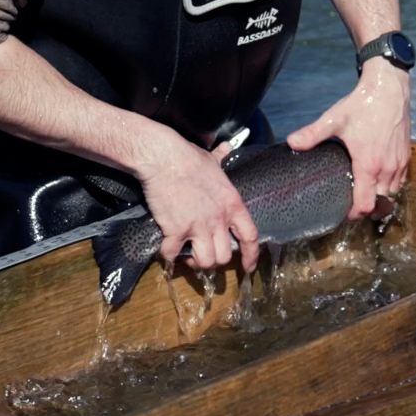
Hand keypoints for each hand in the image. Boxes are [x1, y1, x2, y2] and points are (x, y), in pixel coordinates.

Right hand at [133, 131, 258, 274]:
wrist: (164, 158)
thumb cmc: (189, 157)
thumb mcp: (213, 159)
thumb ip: (222, 158)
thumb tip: (226, 147)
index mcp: (232, 204)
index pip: (250, 236)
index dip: (251, 256)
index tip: (247, 268)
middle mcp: (218, 220)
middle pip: (225, 256)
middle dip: (215, 259)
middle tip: (203, 252)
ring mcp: (198, 227)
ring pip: (205, 261)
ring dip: (195, 262)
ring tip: (187, 254)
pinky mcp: (175, 230)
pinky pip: (173, 255)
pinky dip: (168, 257)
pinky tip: (166, 250)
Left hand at [287, 58, 410, 220]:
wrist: (389, 89)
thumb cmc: (362, 105)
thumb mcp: (334, 120)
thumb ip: (313, 134)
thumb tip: (291, 143)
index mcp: (368, 164)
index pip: (365, 205)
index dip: (354, 214)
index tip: (343, 212)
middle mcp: (387, 168)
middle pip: (379, 204)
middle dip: (366, 208)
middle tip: (350, 203)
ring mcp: (399, 163)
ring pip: (392, 194)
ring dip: (379, 197)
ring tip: (363, 192)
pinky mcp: (406, 156)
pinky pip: (400, 181)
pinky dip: (390, 185)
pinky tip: (377, 177)